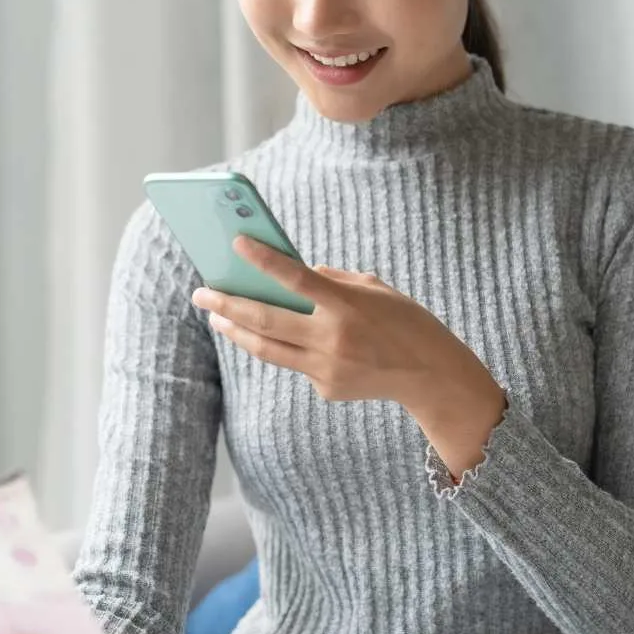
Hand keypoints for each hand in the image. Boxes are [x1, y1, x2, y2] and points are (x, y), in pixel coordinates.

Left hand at [192, 236, 504, 413]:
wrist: (431, 375)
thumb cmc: (404, 322)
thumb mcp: (375, 289)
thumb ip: (332, 280)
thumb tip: (290, 276)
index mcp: (348, 306)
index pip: (296, 278)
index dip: (264, 260)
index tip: (236, 244)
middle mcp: (333, 339)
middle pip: (266, 320)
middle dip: (227, 304)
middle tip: (201, 292)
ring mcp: (327, 369)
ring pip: (267, 349)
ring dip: (236, 330)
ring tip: (216, 315)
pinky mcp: (326, 390)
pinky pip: (296, 364)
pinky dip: (287, 348)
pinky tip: (281, 339)